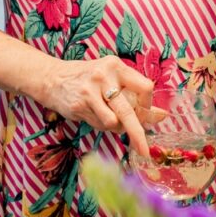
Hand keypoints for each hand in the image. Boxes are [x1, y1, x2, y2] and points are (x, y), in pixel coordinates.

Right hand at [39, 55, 154, 156]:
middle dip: (138, 134)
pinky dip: (102, 125)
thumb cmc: (89, 79)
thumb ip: (135, 94)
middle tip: (145, 151)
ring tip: (108, 116)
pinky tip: (95, 114)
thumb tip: (162, 115)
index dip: (148, 104)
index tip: (144, 111)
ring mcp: (90, 92)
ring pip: (114, 122)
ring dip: (116, 127)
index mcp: (117, 66)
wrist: (53, 79)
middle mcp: (104, 76)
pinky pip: (99, 124)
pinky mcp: (79, 105)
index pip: (145, 87)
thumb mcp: (112, 78)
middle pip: (129, 111)